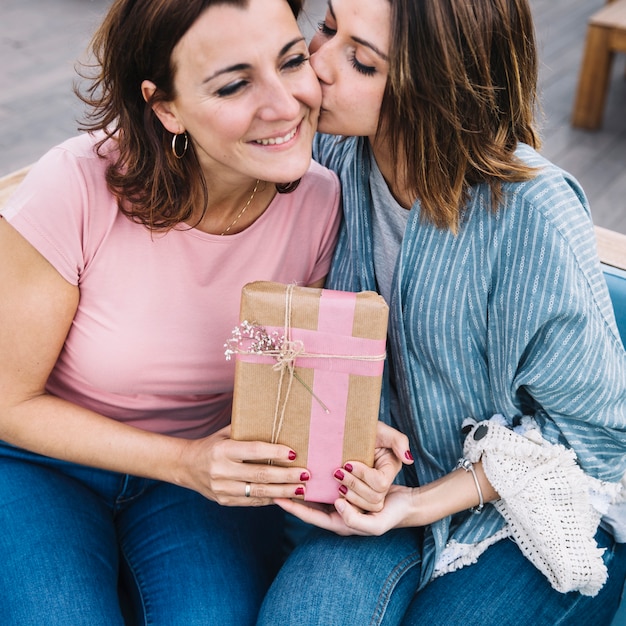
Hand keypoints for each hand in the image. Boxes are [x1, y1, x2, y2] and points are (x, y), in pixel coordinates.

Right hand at [179, 425, 309, 505]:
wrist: (186, 466)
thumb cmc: (213, 444)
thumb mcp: (226, 433)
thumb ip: (248, 430)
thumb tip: (277, 421)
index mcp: (223, 450)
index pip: (254, 451)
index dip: (275, 453)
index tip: (293, 453)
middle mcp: (221, 471)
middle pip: (260, 475)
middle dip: (286, 476)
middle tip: (306, 473)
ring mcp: (222, 489)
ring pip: (258, 492)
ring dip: (283, 491)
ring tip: (302, 488)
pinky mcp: (225, 501)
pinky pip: (252, 501)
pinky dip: (271, 498)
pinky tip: (286, 496)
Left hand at [274, 484, 414, 535]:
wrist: (406, 504)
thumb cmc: (391, 516)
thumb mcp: (375, 526)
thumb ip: (356, 521)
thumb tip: (337, 506)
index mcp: (339, 523)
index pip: (310, 517)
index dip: (294, 508)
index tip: (278, 497)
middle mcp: (336, 513)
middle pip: (311, 506)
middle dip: (299, 495)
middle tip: (285, 481)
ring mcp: (339, 501)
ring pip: (318, 494)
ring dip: (308, 485)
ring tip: (292, 473)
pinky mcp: (345, 488)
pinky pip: (327, 484)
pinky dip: (319, 478)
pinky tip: (310, 468)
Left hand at [331, 421, 412, 511]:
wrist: (354, 439)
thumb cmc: (367, 431)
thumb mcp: (382, 431)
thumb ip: (398, 441)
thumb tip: (408, 459)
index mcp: (389, 471)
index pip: (381, 482)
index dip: (364, 474)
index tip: (348, 463)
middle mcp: (382, 485)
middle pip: (374, 498)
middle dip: (354, 485)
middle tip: (337, 472)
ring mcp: (369, 493)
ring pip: (364, 506)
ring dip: (347, 495)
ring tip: (336, 478)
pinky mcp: (357, 498)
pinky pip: (353, 510)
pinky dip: (342, 505)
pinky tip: (330, 496)